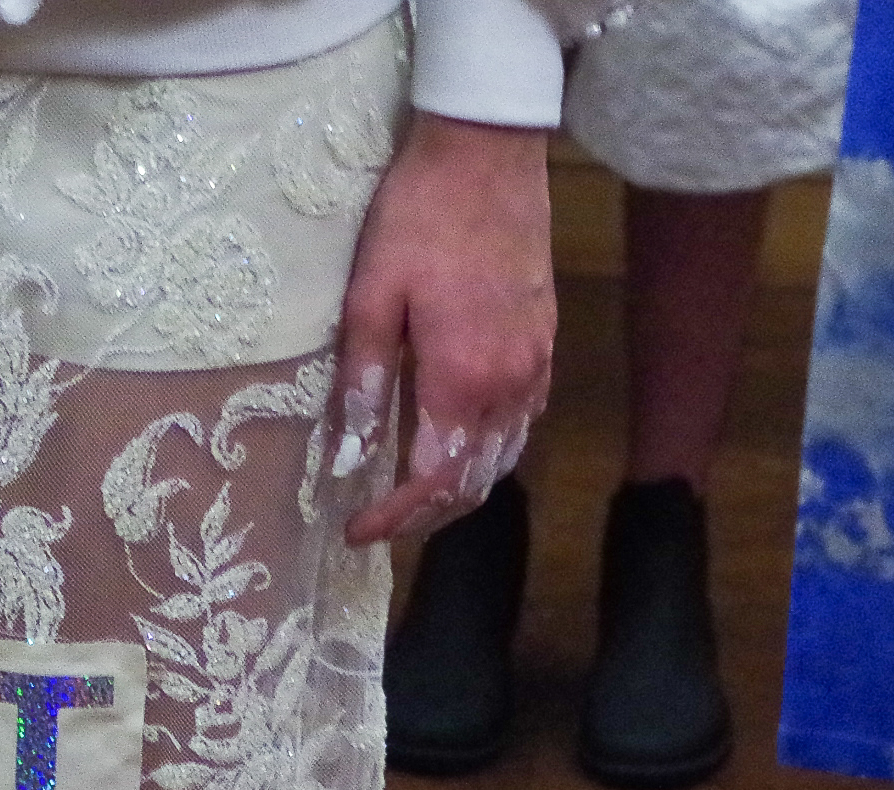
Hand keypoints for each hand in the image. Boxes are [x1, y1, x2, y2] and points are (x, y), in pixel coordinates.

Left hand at [333, 114, 554, 545]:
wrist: (487, 153)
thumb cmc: (418, 217)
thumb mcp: (369, 298)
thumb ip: (361, 384)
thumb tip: (346, 460)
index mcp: (462, 379)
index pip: (434, 481)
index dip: (395, 517)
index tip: (358, 531)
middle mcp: (510, 384)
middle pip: (475, 482)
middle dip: (427, 514)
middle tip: (379, 518)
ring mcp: (536, 364)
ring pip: (505, 457)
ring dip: (461, 486)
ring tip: (412, 492)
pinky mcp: (547, 342)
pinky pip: (524, 422)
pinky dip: (491, 450)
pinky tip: (459, 441)